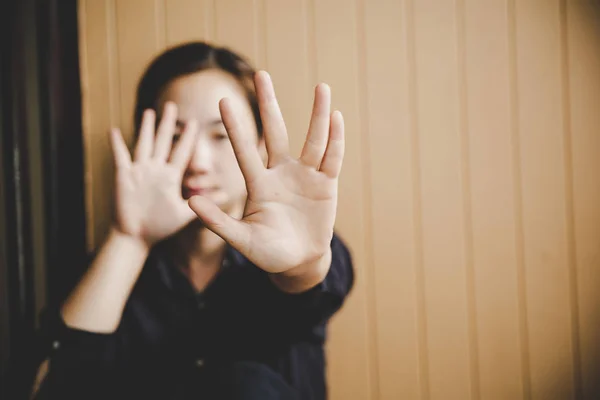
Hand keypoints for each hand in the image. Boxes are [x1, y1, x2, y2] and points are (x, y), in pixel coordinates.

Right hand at [109, 103, 197, 245]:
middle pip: (163, 142)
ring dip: (146, 128)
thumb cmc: (160, 227)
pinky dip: (117, 145)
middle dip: (168, 124)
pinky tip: (114, 130)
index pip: (181, 152)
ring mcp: (139, 172)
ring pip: (144, 144)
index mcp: (170, 177)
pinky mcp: (124, 178)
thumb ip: (206, 204)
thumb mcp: (185, 214)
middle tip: (172, 105)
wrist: (136, 237)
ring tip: (149, 111)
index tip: (195, 122)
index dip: (188, 138)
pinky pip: (120, 158)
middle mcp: (155, 170)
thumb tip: (228, 196)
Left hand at [189, 71, 344, 273]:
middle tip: (261, 74)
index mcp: (258, 184)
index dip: (235, 127)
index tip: (223, 101)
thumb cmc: (268, 253)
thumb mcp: (242, 239)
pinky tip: (336, 117)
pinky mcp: (326, 184)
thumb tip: (190, 202)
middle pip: (275, 132)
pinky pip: (332, 158)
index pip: (244, 150)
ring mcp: (305, 176)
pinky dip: (335, 140)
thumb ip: (218, 222)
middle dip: (269, 104)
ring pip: (312, 139)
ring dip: (317, 115)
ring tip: (321, 87)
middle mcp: (281, 173)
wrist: (299, 263)